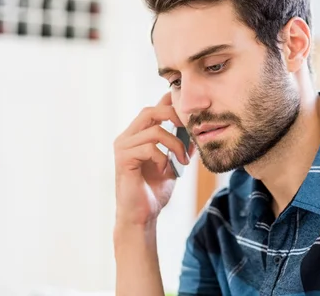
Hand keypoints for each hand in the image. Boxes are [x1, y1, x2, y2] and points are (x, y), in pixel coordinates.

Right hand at [113, 92, 189, 228]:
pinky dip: (163, 158)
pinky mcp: (123, 159)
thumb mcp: (173, 164)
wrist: (142, 216)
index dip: (170, 103)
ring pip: (154, 131)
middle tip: (189, 130)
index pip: (153, 109)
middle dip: (173, 116)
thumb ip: (181, 146)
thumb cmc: (154, 191)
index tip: (189, 110)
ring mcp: (123, 147)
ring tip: (182, 160)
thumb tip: (197, 131)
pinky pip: (149, 148)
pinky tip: (165, 170)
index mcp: (137, 135)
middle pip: (150, 111)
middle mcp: (127, 137)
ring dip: (175, 145)